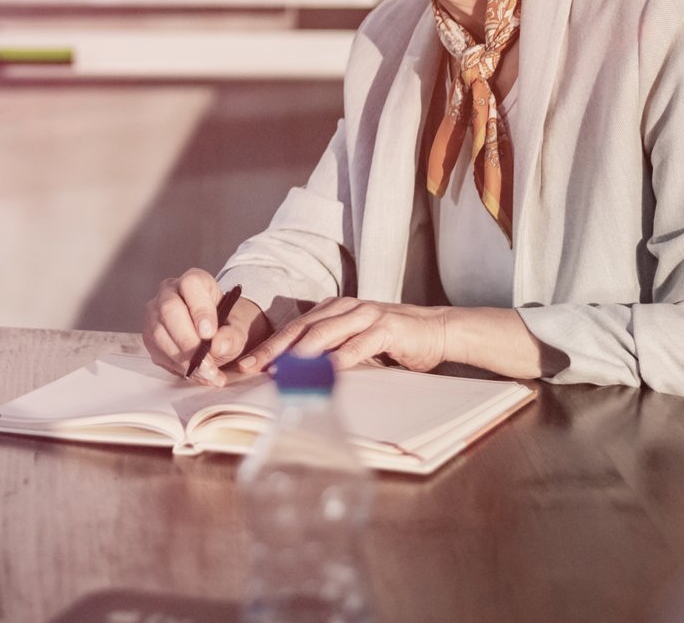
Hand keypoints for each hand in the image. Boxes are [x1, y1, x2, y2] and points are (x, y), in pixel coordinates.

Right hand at [142, 268, 269, 384]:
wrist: (213, 336)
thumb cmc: (223, 325)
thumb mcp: (237, 327)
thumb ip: (233, 335)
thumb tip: (218, 345)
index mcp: (194, 281)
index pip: (190, 285)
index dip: (199, 309)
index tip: (210, 334)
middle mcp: (169, 292)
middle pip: (169, 310)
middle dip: (189, 341)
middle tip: (208, 364)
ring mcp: (155, 312)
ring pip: (159, 333)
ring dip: (184, 359)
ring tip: (207, 374)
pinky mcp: (149, 334)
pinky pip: (157, 351)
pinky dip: (177, 367)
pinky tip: (196, 374)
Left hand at [234, 297, 450, 374]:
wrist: (437, 330)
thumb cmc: (394, 341)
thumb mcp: (355, 344)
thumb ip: (329, 352)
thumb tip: (294, 375)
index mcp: (332, 309)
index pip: (293, 328)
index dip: (269, 346)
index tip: (246, 364)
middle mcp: (345, 307)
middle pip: (301, 330)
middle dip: (273, 350)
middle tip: (251, 367)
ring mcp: (365, 315)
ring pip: (324, 334)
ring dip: (299, 354)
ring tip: (280, 370)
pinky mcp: (385, 328)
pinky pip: (357, 345)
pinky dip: (339, 359)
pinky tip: (325, 371)